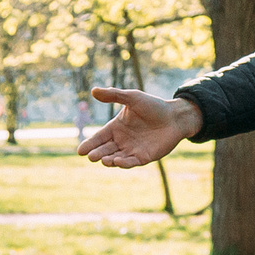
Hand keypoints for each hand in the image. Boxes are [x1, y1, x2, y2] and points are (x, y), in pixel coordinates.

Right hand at [79, 87, 201, 166]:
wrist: (175, 116)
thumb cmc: (153, 106)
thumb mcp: (132, 98)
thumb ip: (114, 95)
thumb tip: (93, 90)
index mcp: (116, 127)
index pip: (99, 137)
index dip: (90, 144)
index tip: (80, 151)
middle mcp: (122, 140)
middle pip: (105, 149)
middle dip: (97, 154)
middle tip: (90, 156)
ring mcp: (132, 150)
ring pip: (116, 158)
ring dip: (109, 160)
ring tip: (102, 160)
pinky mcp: (144, 157)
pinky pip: (131, 162)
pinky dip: (123, 163)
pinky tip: (117, 161)